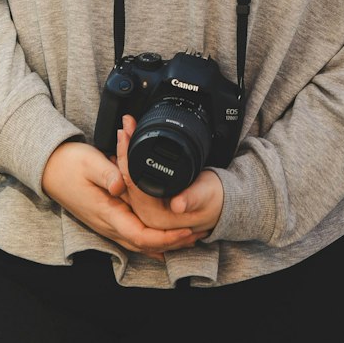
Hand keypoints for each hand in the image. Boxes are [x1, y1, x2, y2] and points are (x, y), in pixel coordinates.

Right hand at [40, 141, 199, 258]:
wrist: (48, 169)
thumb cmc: (69, 164)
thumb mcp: (90, 163)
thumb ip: (108, 173)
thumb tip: (122, 185)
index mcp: (107, 213)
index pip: (141, 236)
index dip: (166, 238)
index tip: (187, 230)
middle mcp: (107, 225)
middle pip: (144, 245)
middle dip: (172, 243)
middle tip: (197, 235)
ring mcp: (106, 225)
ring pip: (139, 243)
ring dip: (164, 242)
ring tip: (187, 236)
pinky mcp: (106, 219)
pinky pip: (131, 235)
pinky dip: (150, 238)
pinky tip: (161, 237)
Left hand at [114, 115, 223, 236]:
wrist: (220, 205)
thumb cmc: (214, 200)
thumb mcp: (206, 195)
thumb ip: (192, 199)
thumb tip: (178, 204)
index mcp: (157, 217)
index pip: (134, 184)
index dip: (127, 157)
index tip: (127, 133)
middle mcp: (148, 216)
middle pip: (126, 180)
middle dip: (123, 150)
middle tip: (125, 125)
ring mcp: (147, 209)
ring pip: (129, 179)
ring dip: (125, 153)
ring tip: (126, 130)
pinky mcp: (149, 201)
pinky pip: (135, 180)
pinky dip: (131, 161)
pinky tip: (130, 146)